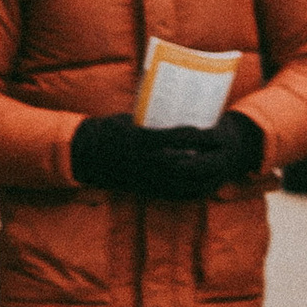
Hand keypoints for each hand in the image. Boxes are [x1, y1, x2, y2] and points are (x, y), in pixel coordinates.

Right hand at [71, 112, 259, 199]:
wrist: (86, 155)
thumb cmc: (107, 131)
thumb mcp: (129, 119)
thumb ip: (151, 121)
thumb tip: (172, 112)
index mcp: (141, 140)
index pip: (176, 138)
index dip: (198, 135)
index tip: (211, 131)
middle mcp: (145, 161)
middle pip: (185, 163)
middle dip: (206, 158)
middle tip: (221, 151)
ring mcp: (145, 178)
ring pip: (180, 182)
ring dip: (201, 178)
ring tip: (216, 171)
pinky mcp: (144, 189)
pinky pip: (171, 195)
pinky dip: (188, 192)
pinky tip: (200, 188)